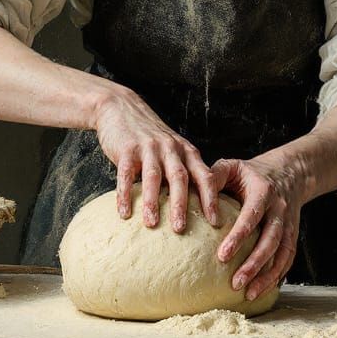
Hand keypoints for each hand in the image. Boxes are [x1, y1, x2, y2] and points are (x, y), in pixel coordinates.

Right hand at [94, 85, 219, 232]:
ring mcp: (148, 148)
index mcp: (186, 151)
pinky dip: (124, 194)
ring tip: (152, 224)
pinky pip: (126, 174)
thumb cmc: (150, 137)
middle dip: (181, 205)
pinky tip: (124, 213)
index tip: (215, 222)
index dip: (211, 198)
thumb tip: (194, 209)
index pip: (204, 176)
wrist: (121, 108)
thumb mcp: (173, 149)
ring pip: (153, 177)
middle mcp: (170, 148)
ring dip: (153, 202)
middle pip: (180, 178)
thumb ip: (182, 172)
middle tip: (181, 229)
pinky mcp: (127, 148)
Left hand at [211, 155, 303, 301]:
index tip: (222, 256)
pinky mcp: (293, 235)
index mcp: (263, 191)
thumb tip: (191, 191)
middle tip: (235, 283)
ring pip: (282, 253)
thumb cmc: (250, 173)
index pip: (252, 215)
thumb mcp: (232, 166)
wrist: (287, 172)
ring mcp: (289, 224)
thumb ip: (214, 176)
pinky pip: (288, 259)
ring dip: (267, 275)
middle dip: (254, 264)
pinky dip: (278, 276)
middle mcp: (279, 208)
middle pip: (270, 240)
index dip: (239, 236)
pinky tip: (264, 290)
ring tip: (249, 294)